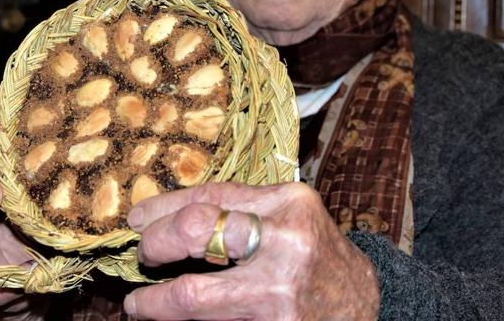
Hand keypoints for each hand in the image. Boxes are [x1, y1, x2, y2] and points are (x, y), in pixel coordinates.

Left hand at [123, 181, 379, 319]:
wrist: (367, 307)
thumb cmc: (317, 257)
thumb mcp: (288, 218)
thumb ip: (239, 209)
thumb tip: (162, 216)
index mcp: (287, 205)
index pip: (208, 197)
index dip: (163, 208)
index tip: (137, 220)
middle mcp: (286, 244)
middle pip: (194, 233)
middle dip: (155, 244)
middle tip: (142, 256)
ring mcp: (280, 295)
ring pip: (192, 297)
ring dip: (156, 302)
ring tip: (142, 304)